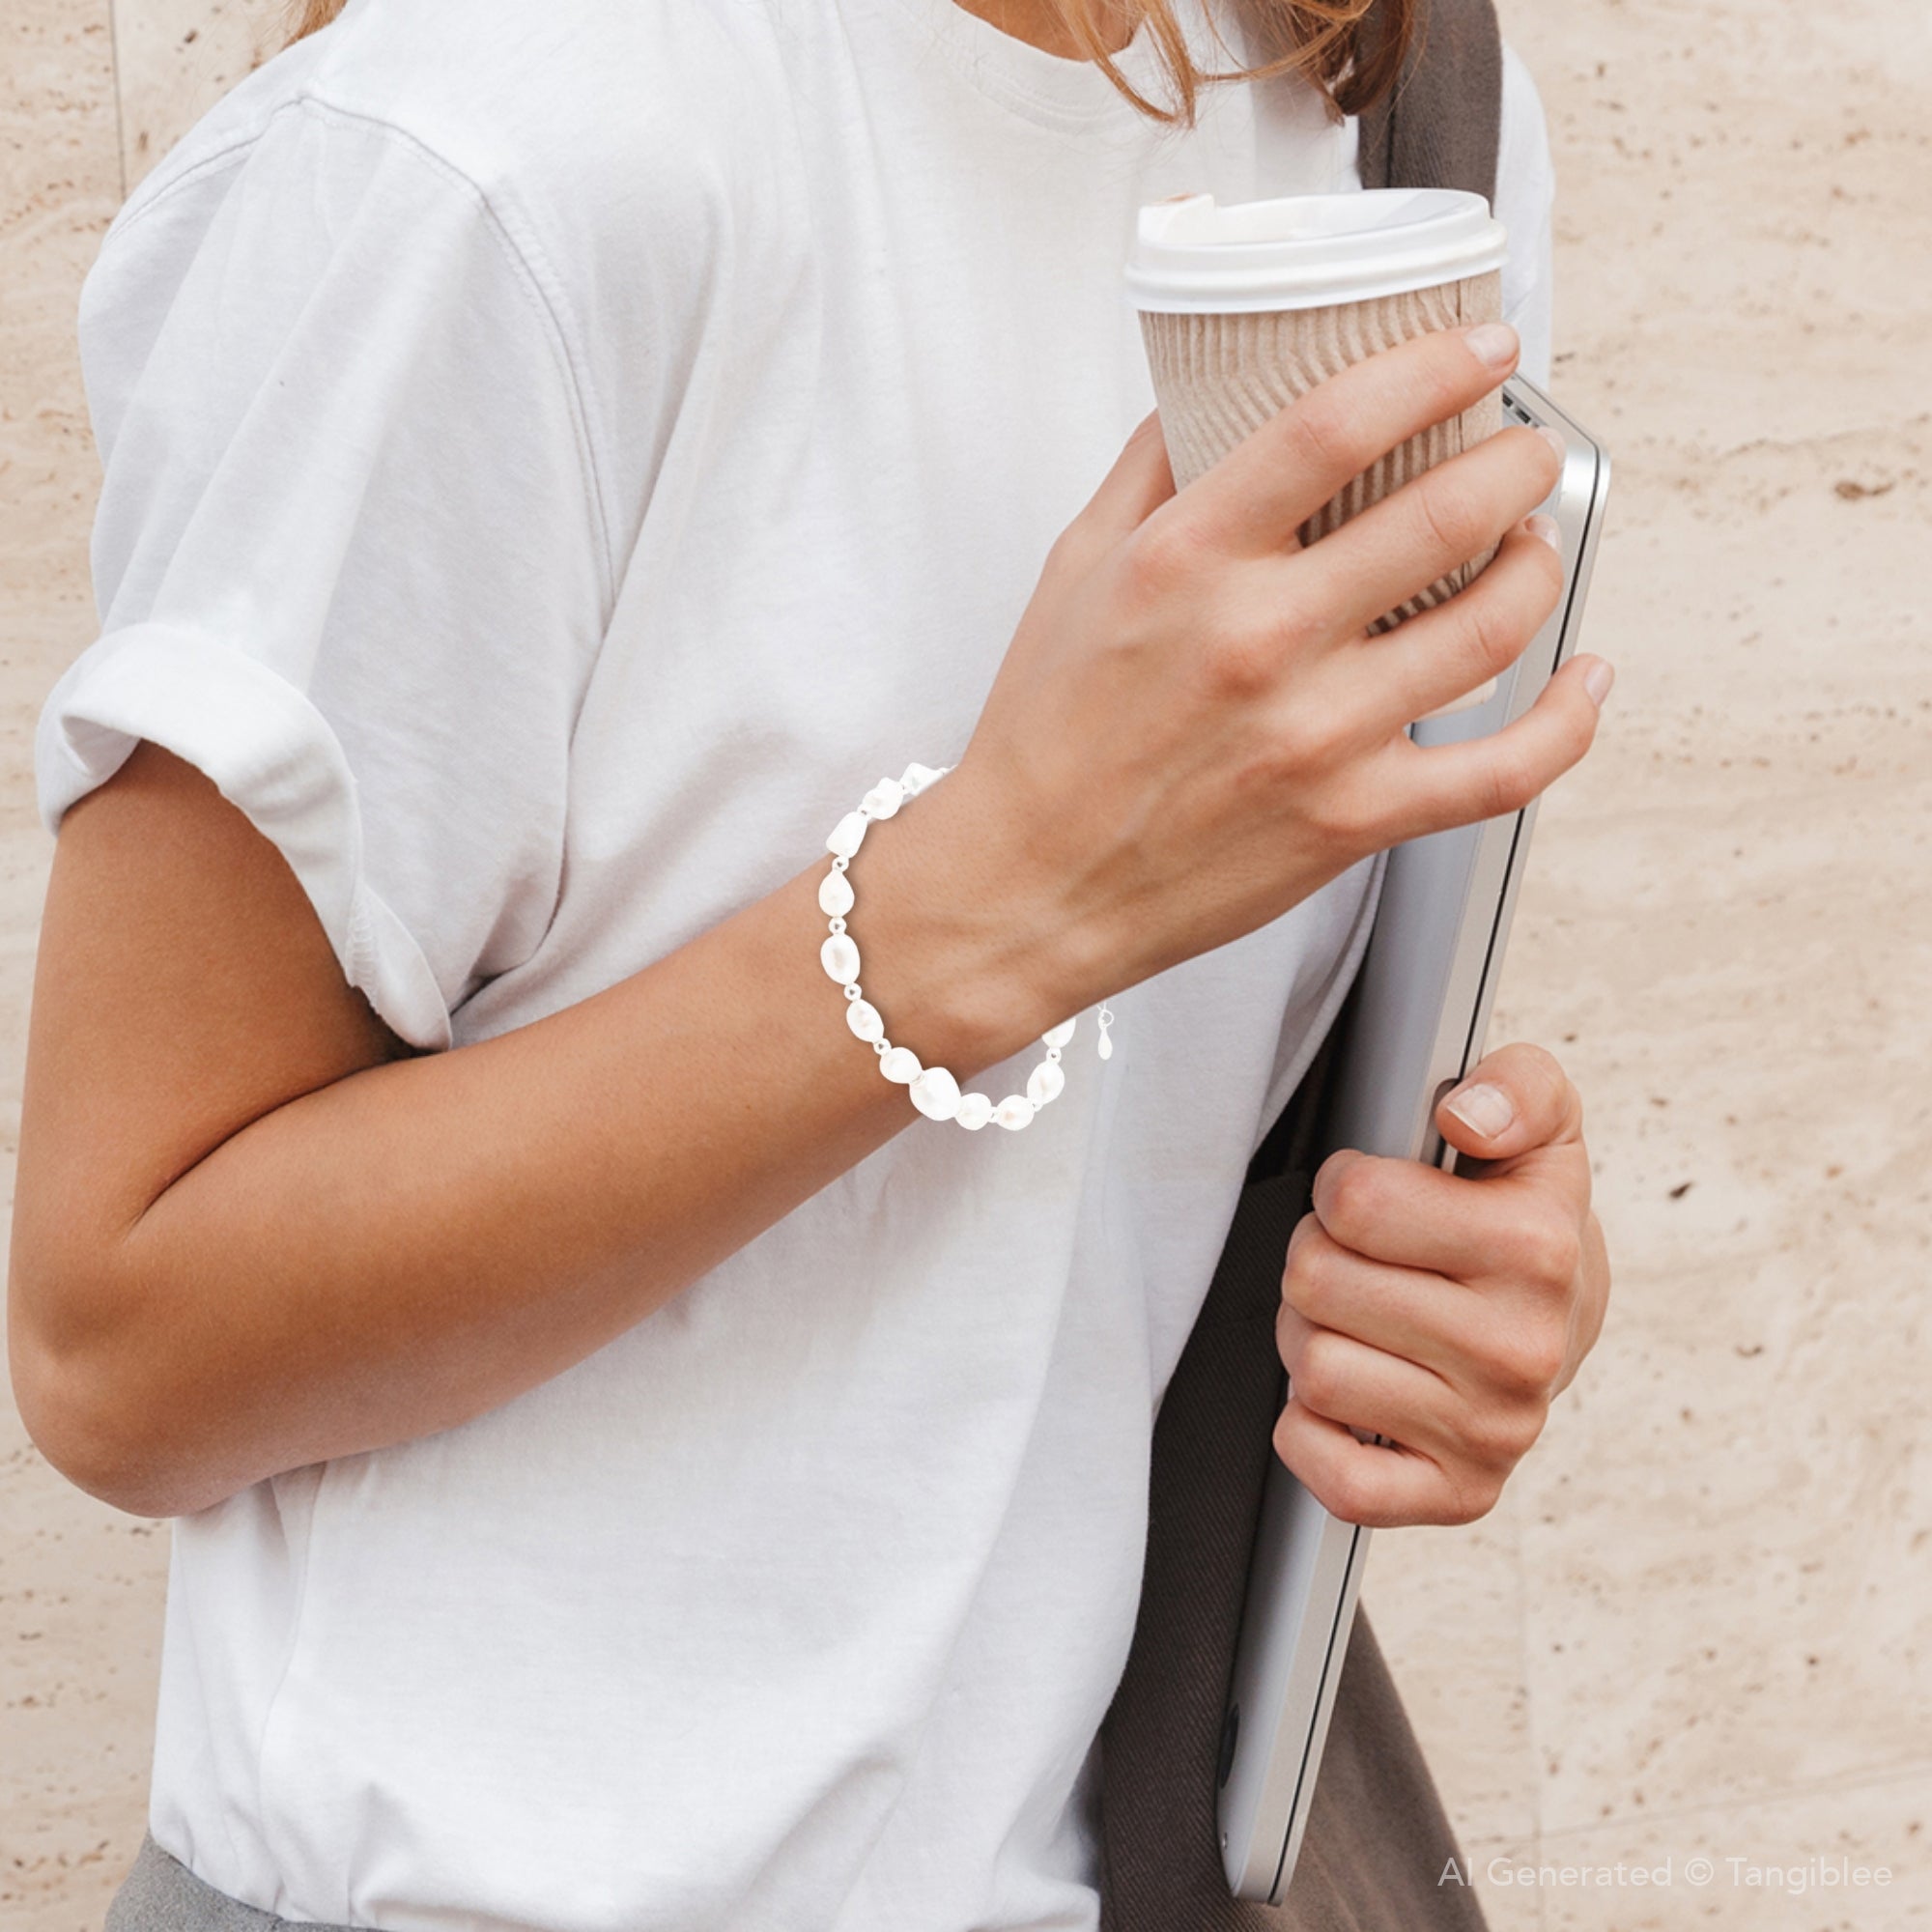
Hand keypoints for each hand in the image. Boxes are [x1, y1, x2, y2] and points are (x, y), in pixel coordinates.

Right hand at [858, 321, 1612, 1074]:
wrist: (1027, 884)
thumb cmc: (1046, 734)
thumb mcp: (1074, 568)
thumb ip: (1153, 468)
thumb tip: (1219, 386)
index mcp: (1187, 560)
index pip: (1337, 423)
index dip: (1435, 365)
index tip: (1483, 347)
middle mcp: (1260, 640)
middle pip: (1444, 514)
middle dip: (1518, 462)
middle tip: (1525, 452)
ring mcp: (1317, 736)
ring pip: (1492, 627)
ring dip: (1540, 566)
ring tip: (1533, 544)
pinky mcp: (1351, 820)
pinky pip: (1503, 770)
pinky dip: (1567, 720)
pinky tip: (1583, 679)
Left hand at [1271, 1043, 1610, 1528]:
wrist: (1564, 1317)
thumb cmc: (1525, 1208)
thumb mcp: (1538, 1116)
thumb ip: (1511, 1084)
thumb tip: (1462, 1116)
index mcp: (1538, 1249)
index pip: (1353, 1200)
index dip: (1343, 1185)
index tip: (1376, 1196)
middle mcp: (1521, 1352)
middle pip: (1315, 1283)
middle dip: (1319, 1258)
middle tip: (1364, 1261)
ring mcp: (1494, 1434)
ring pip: (1312, 1372)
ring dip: (1312, 1336)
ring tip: (1363, 1319)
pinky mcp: (1461, 1496)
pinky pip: (1336, 1480)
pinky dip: (1314, 1432)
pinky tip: (1358, 1392)